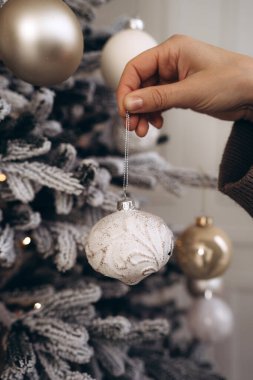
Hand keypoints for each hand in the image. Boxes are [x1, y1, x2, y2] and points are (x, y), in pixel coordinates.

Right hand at [117, 34, 252, 135]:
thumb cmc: (232, 81)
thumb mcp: (190, 91)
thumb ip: (157, 98)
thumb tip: (129, 102)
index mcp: (171, 51)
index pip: (136, 68)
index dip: (126, 90)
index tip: (123, 111)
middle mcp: (171, 62)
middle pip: (140, 84)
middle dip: (135, 106)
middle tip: (132, 126)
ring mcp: (176, 77)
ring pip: (148, 95)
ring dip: (143, 113)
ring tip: (143, 130)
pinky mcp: (181, 90)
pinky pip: (159, 101)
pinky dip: (155, 113)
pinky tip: (157, 123)